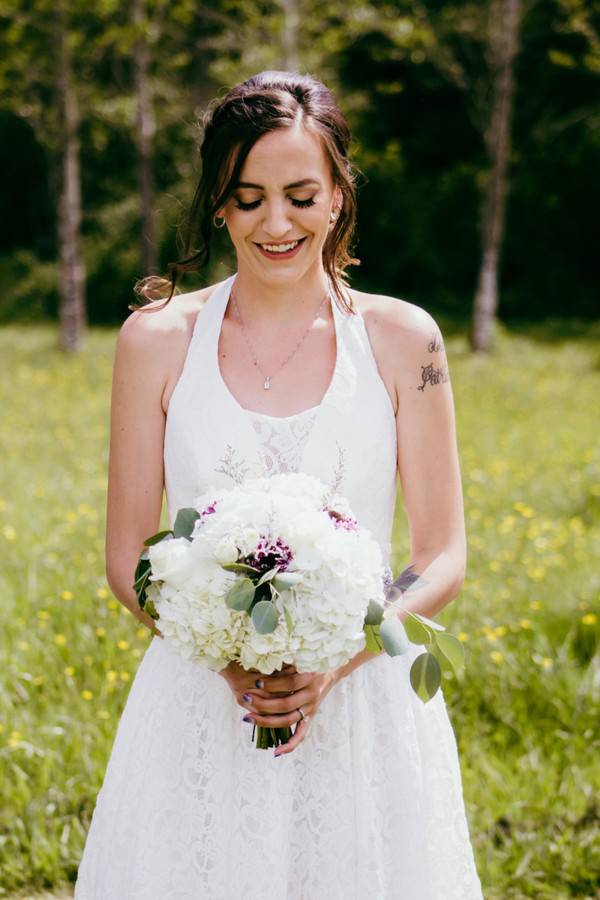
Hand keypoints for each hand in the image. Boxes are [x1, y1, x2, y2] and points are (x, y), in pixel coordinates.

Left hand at [220, 661, 338, 755]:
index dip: (272, 684)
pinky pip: (301, 735)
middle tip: (244, 698)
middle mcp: (312, 695)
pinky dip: (290, 745)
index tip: (256, 682)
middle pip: (285, 704)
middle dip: (262, 703)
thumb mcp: (300, 658)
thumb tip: (263, 661)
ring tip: (247, 718)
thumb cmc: (311, 660)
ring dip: (266, 722)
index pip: (289, 684)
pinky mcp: (310, 717)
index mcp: (310, 678)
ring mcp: (310, 708)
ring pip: (287, 720)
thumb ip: (284, 662)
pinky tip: (276, 752)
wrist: (331, 669)